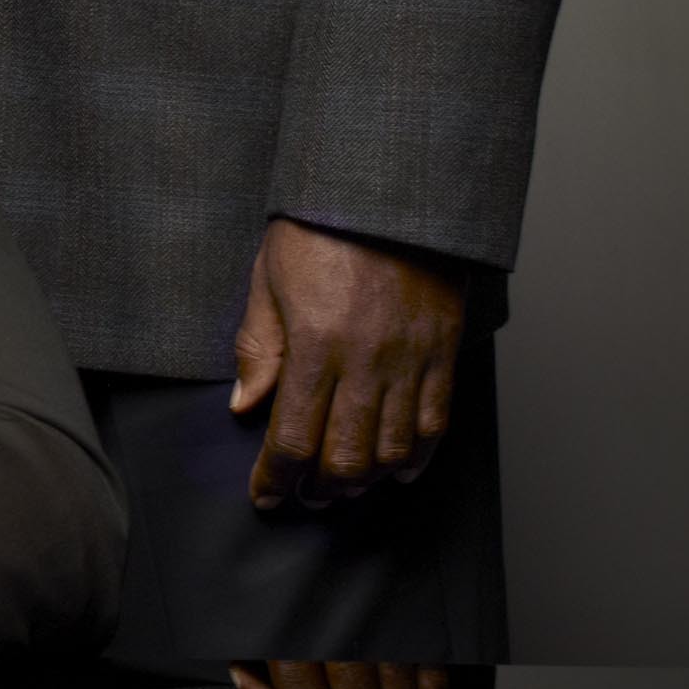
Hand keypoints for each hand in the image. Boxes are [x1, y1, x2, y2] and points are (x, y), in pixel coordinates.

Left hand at [230, 217, 467, 507]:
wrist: (387, 193)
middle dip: (322, 487)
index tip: (265, 495)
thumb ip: (258, 348)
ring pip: (393, 448)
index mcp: (315, 344)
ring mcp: (410, 359)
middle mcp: (366, 360)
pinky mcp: (443, 351)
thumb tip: (244, 406)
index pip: (292, 437)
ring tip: (346, 485)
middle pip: (346, 455)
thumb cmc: (318, 229)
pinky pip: (436, 421)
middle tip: (307, 495)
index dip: (275, 477)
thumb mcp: (268, 280)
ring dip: (367, 479)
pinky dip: (418, 455)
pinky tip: (400, 469)